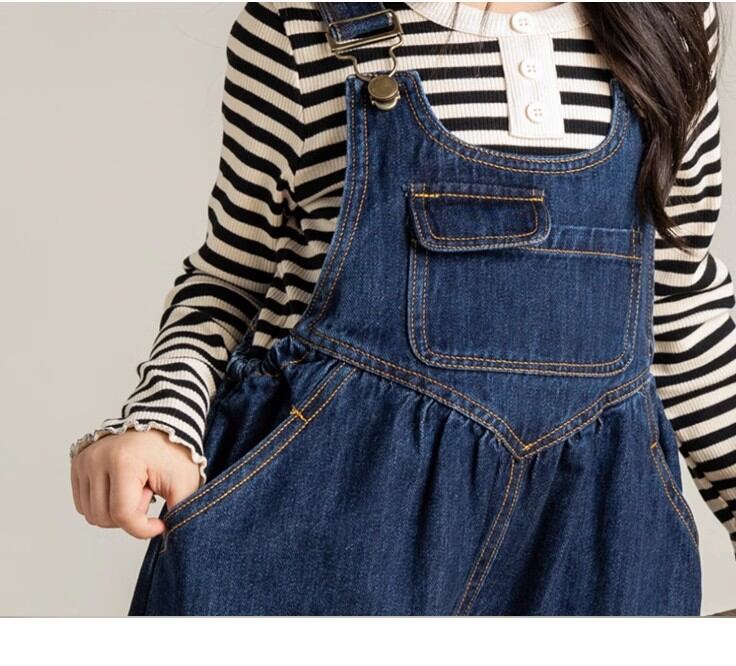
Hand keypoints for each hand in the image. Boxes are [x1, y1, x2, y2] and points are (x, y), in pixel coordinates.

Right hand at [70, 429, 201, 537]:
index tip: (161, 525)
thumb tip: (171, 536)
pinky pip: (84, 504)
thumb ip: (179, 510)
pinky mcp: (78, 464)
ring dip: (116, 511)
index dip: (143, 529)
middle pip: (105, 518)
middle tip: (149, 493)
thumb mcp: (185, 481)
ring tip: (136, 488)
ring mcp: (84, 461)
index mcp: (123, 461)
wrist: (162, 424)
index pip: (123, 514)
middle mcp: (97, 459)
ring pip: (92, 515)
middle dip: (131, 515)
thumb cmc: (174, 452)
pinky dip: (104, 504)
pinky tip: (123, 487)